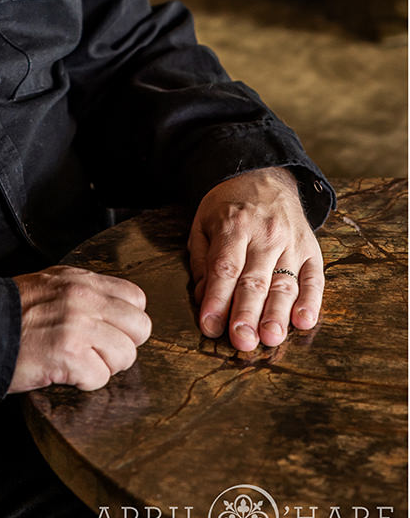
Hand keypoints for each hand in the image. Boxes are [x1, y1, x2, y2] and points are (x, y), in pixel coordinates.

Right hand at [8, 264, 150, 392]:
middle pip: (140, 328)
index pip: (136, 298)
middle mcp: (84, 298)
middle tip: (95, 352)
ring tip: (77, 361)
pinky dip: (84, 382)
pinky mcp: (68, 354)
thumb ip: (85, 294)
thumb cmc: (12, 312)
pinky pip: (100, 378)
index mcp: (81, 280)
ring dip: (104, 366)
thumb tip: (116, 315)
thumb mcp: (52, 286)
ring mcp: (78, 325)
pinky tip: (63, 371)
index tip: (107, 332)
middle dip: (122, 346)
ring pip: (125, 355)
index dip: (125, 322)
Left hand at [189, 167, 323, 351]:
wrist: (264, 176)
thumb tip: (203, 301)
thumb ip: (203, 262)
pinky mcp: (312, 249)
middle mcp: (265, 235)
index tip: (210, 326)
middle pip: (255, 280)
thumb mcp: (203, 224)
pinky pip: (314, 278)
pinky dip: (311, 301)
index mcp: (233, 226)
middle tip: (242, 341)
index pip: (225, 268)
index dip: (217, 299)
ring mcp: (292, 242)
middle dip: (247, 313)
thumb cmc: (228, 207)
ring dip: (278, 314)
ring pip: (284, 283)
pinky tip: (304, 321)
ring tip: (271, 338)